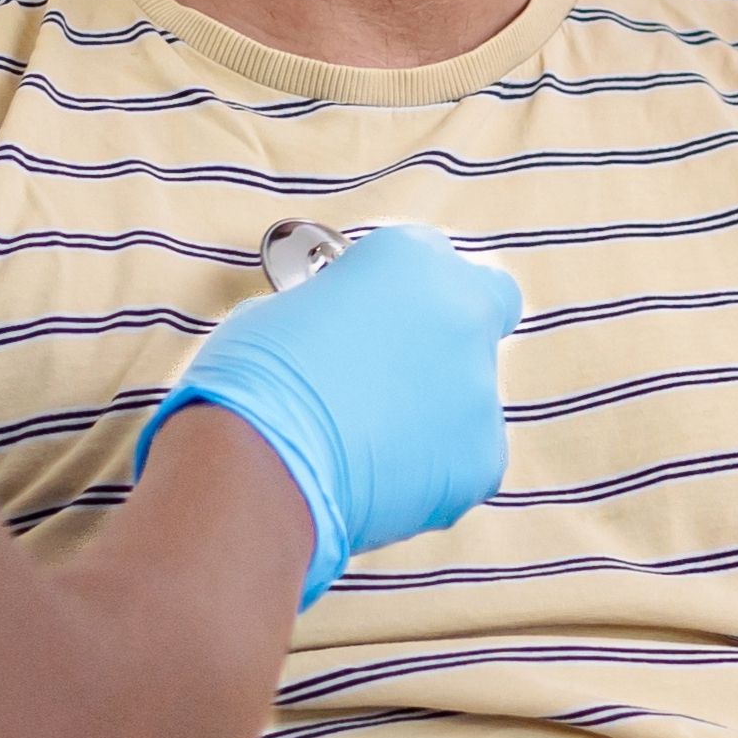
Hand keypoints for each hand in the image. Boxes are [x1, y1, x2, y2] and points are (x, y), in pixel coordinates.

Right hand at [150, 221, 518, 591]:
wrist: (262, 464)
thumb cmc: (252, 380)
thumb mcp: (281, 310)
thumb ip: (337, 311)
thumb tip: (336, 335)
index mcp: (410, 259)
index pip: (431, 257)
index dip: (403, 290)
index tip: (378, 314)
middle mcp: (461, 313)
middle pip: (481, 312)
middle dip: (450, 335)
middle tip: (398, 371)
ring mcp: (480, 387)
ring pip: (471, 395)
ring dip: (433, 411)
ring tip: (366, 442)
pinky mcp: (485, 457)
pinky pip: (466, 458)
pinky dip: (432, 470)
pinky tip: (380, 480)